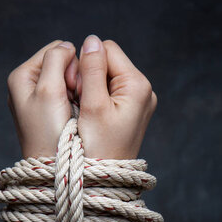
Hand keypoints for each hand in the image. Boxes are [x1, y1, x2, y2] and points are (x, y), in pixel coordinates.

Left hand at [6, 40, 78, 157]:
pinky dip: (77, 102)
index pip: (56, 49)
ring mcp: (38, 101)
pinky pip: (69, 97)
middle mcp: (26, 86)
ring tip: (76, 110)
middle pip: (62, 64)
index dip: (71, 63)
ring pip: (68, 81)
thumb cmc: (48, 132)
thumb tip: (67, 45)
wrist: (52, 169)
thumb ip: (56, 60)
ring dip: (77, 91)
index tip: (73, 88)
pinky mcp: (49, 114)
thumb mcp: (49, 90)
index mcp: (21, 76)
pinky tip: (77, 116)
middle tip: (75, 100)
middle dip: (74, 78)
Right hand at [76, 35, 156, 158]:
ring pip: (106, 78)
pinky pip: (110, 93)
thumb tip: (90, 40)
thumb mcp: (91, 106)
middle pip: (107, 62)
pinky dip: (96, 100)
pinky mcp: (131, 112)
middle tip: (81, 104)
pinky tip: (91, 117)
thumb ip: (91, 70)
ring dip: (90, 89)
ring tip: (85, 113)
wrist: (106, 181)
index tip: (78, 91)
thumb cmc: (97, 147)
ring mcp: (139, 102)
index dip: (86, 64)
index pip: (106, 49)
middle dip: (89, 77)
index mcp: (137, 85)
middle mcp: (143, 90)